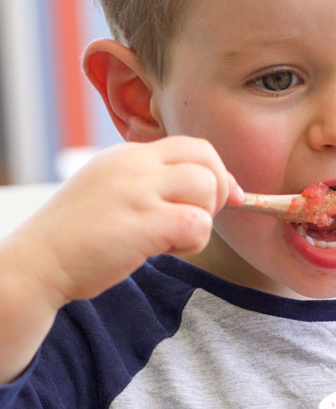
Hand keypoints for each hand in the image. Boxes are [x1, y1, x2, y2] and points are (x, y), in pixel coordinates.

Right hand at [21, 136, 244, 307]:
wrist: (39, 262)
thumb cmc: (77, 237)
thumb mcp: (111, 191)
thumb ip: (149, 184)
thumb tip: (207, 190)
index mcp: (127, 155)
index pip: (193, 147)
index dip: (217, 173)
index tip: (223, 200)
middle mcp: (134, 165)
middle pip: (207, 160)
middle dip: (217, 193)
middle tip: (195, 221)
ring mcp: (138, 192)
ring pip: (206, 189)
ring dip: (202, 220)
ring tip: (171, 239)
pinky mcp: (143, 223)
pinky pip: (198, 225)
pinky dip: (192, 243)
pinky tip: (163, 251)